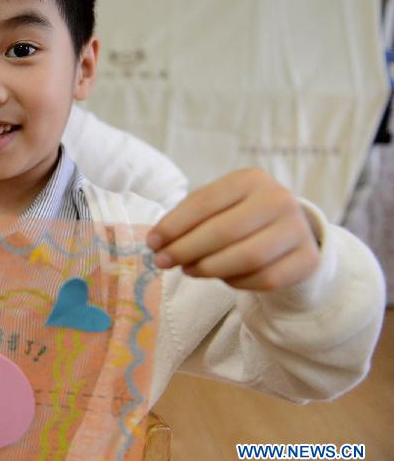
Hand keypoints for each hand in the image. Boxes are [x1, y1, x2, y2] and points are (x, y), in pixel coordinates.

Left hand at [146, 168, 319, 290]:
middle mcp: (279, 199)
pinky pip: (264, 278)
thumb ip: (189, 220)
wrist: (290, 235)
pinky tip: (221, 278)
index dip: (174, 224)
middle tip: (162, 262)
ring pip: (246, 257)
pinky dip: (236, 282)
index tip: (151, 242)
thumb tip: (157, 242)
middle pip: (224, 231)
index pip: (205, 202)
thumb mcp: (218, 208)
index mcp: (252, 179)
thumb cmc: (241, 218)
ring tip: (188, 270)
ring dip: (209, 268)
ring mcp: (297, 229)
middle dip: (186, 249)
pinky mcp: (307, 259)